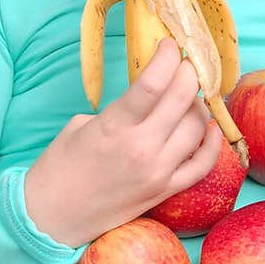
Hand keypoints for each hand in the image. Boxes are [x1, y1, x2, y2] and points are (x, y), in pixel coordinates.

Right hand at [23, 38, 221, 246]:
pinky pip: (202, 165)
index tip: (171, 45)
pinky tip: (210, 127)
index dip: (168, 57)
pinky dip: (211, 143)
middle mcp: (141, 148)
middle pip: (182, 99)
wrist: (52, 218)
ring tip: (191, 95)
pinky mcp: (165, 191)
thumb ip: (117, 109)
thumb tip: (147, 97)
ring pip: (197, 128)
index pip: (153, 82)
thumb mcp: (80, 125)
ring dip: (198, 105)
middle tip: (187, 64)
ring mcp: (158, 172)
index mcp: (114, 126)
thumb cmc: (59, 168)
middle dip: (189, 74)